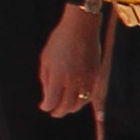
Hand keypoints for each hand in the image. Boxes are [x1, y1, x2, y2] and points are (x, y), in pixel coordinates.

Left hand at [36, 1, 101, 118]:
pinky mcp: (95, 75)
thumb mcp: (46, 58)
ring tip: (66, 106)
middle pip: (66, 106)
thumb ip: (46, 79)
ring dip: (71, 108)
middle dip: (58, 112)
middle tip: (54, 112)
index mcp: (57, 77)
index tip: (43, 106)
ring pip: (80, 103)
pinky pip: (90, 95)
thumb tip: (47, 95)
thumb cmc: (60, 40)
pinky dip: (83, 100)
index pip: (51, 102)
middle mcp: (72, 81)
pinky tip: (78, 99)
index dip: (46, 107)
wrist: (81, 27)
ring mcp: (86, 79)